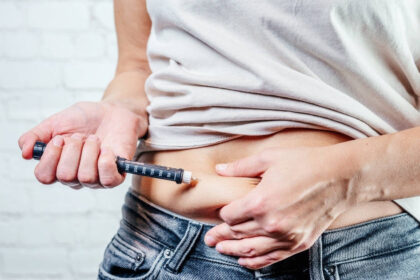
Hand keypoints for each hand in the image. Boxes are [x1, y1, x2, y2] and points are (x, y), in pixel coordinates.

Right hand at [18, 101, 147, 188]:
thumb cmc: (84, 119)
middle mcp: (75, 177)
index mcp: (58, 166)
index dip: (50, 157)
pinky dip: (106, 162)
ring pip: (86, 177)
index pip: (44, 176)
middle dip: (73, 150)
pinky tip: (107, 149)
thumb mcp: (55, 122)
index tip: (60, 139)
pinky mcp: (116, 176)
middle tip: (81, 136)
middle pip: (65, 176)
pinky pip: (108, 180)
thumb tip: (25, 153)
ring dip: (90, 151)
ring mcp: (96, 179)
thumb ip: (35, 136)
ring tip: (95, 139)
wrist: (112, 111)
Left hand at [204, 146, 358, 268]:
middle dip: (221, 236)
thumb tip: (219, 171)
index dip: (223, 214)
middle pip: (237, 234)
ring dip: (233, 251)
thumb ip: (241, 167)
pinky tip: (245, 261)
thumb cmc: (305, 164)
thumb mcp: (269, 158)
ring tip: (221, 249)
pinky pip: (271, 258)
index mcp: (260, 201)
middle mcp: (270, 223)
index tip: (222, 212)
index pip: (230, 215)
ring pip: (251, 250)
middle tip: (209, 239)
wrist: (339, 177)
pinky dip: (256, 262)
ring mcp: (285, 236)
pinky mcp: (298, 243)